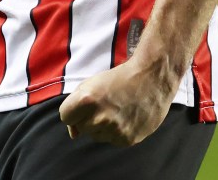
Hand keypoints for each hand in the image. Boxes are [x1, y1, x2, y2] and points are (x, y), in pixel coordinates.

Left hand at [58, 61, 174, 146]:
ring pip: (96, 135)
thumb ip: (77, 104)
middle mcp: (99, 118)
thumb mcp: (93, 83)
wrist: (151, 78)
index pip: (66, 117)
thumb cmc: (120, 77)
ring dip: (101, 126)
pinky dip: (115, 131)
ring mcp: (113, 131)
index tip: (81, 107)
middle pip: (81, 127)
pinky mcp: (126, 140)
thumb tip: (73, 133)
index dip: (72, 111)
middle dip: (87, 118)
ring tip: (116, 110)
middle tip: (103, 105)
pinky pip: (112, 140)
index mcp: (87, 100)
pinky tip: (126, 117)